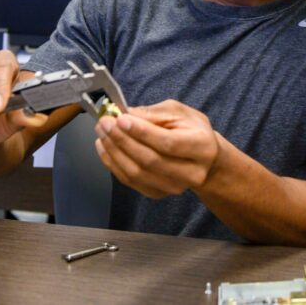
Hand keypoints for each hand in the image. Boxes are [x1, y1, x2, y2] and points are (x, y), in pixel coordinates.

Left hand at [93, 100, 220, 198]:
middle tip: (105, 123)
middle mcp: (192, 172)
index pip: (168, 143)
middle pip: (150, 160)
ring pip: (137, 173)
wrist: (203, 158)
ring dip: (114, 152)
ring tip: (102, 133)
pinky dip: (113, 164)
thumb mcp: (179, 112)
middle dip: (123, 140)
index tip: (121, 119)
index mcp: (202, 147)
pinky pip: (130, 181)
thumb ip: (153, 113)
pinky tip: (105, 147)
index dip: (142, 132)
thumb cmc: (192, 130)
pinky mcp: (158, 194)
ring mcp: (174, 187)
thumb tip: (126, 115)